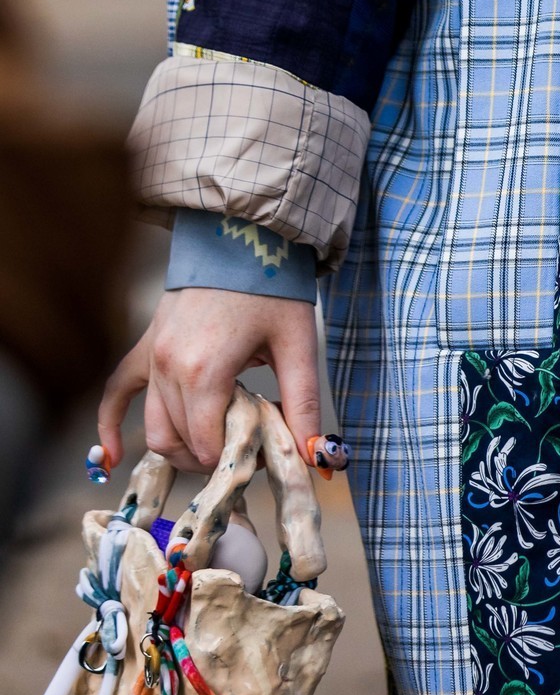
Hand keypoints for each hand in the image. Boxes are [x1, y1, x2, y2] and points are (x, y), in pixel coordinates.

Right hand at [98, 288, 320, 473]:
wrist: (244, 235)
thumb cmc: (274, 287)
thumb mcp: (298, 345)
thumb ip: (304, 403)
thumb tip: (315, 455)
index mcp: (205, 372)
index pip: (207, 446)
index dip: (237, 459)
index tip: (264, 451)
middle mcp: (169, 368)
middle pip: (182, 441)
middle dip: (214, 454)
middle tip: (248, 444)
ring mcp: (152, 356)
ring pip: (155, 428)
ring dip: (183, 446)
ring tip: (218, 442)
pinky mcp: (145, 345)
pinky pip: (116, 392)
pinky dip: (109, 427)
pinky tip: (113, 458)